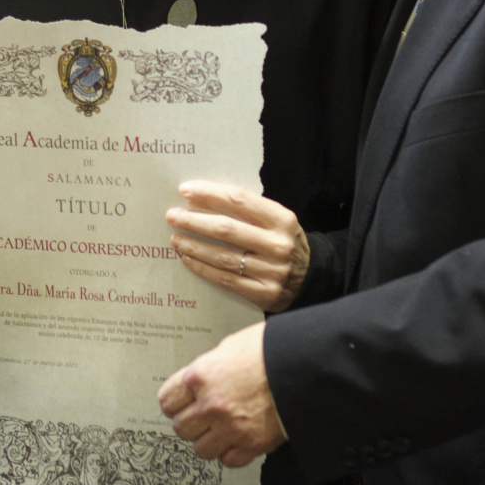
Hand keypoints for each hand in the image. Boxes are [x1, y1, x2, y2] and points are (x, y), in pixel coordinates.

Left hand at [159, 322, 285, 466]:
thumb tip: (199, 379)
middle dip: (190, 422)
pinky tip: (236, 439)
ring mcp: (230, 427)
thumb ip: (208, 367)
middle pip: (181, 428)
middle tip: (200, 416)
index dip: (175, 402)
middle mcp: (210, 405)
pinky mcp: (252, 443)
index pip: (167, 401)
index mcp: (200, 377)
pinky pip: (228, 460)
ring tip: (218, 430)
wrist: (304, 365)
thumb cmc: (271, 349)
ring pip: (201, 449)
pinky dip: (230, 452)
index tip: (179, 404)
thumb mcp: (229, 346)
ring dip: (208, 440)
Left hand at [167, 181, 309, 311]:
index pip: (239, 200)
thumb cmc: (283, 242)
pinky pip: (225, 279)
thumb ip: (249, 211)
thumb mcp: (277, 222)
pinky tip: (187, 259)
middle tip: (172, 215)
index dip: (210, 194)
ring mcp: (272, 271)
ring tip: (175, 238)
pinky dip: (202, 268)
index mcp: (282, 219)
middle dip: (194, 220)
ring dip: (194, 246)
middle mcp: (278, 244)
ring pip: (223, 256)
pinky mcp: (264, 294)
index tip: (186, 190)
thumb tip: (203, 200)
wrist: (311, 278)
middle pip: (226, 229)